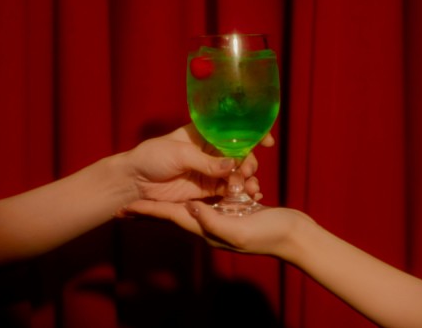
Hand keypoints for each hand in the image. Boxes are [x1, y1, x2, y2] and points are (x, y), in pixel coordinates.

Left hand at [119, 124, 273, 206]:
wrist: (133, 182)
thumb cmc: (151, 157)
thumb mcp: (180, 155)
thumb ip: (206, 162)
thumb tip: (232, 166)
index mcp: (204, 133)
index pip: (234, 130)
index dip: (253, 133)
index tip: (267, 141)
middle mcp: (210, 150)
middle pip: (240, 153)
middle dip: (250, 161)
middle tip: (248, 170)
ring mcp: (209, 170)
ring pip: (236, 173)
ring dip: (246, 178)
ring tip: (248, 186)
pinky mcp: (206, 189)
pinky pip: (227, 190)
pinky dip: (238, 193)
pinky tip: (248, 195)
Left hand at [124, 199, 312, 258]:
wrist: (296, 236)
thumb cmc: (269, 235)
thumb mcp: (238, 230)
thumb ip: (212, 220)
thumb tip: (189, 208)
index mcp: (207, 227)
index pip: (170, 217)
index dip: (148, 212)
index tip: (125, 208)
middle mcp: (211, 221)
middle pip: (175, 211)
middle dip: (154, 207)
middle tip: (130, 201)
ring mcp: (223, 215)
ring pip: (195, 200)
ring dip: (177, 196)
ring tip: (155, 190)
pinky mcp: (236, 207)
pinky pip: (216, 195)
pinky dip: (206, 188)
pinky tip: (197, 184)